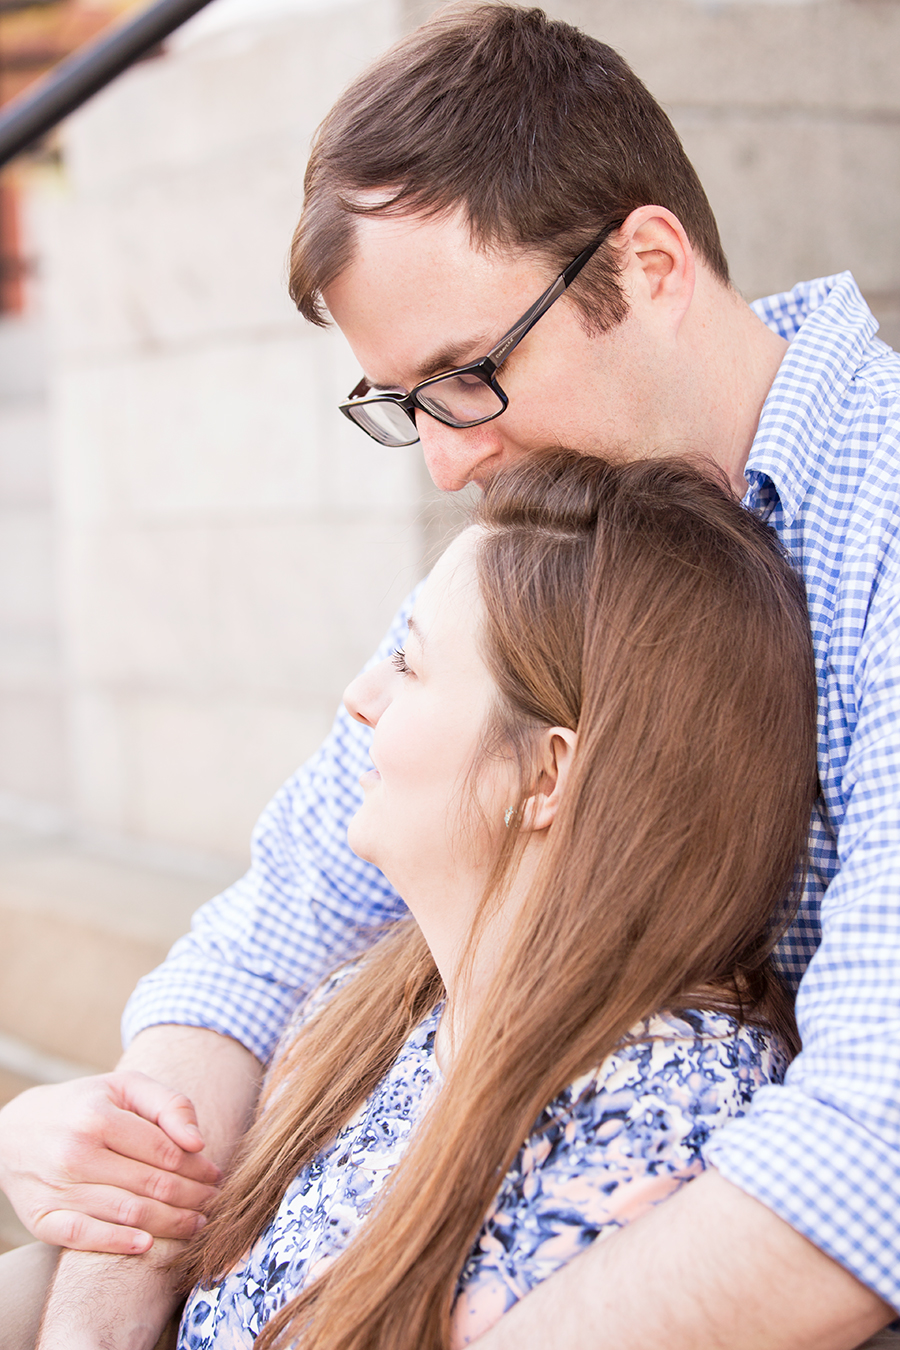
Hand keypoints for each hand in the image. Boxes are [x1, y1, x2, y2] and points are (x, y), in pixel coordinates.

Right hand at [0, 1071, 220, 1253]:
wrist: (16, 1130)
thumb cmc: (85, 1105)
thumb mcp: (125, 1087)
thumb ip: (168, 1104)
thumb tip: (198, 1143)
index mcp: (99, 1116)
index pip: (164, 1151)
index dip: (197, 1168)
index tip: (215, 1176)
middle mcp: (75, 1152)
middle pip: (151, 1184)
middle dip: (191, 1198)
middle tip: (213, 1204)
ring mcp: (57, 1188)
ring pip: (128, 1213)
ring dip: (171, 1224)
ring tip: (196, 1225)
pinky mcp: (42, 1218)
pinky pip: (85, 1237)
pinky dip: (118, 1243)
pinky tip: (147, 1244)